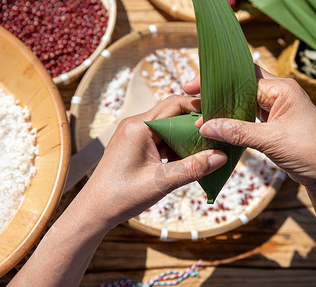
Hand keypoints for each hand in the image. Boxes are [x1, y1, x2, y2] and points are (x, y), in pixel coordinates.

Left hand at [83, 95, 226, 227]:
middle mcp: (136, 125)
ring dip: (185, 138)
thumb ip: (193, 168)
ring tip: (205, 150)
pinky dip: (176, 147)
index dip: (197, 108)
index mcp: (139, 127)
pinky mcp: (136, 146)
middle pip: (172, 114)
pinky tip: (188, 160)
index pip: (174, 104)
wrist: (94, 211)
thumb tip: (221, 157)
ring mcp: (135, 135)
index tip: (217, 117)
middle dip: (194, 125)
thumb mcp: (162, 181)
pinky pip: (161, 139)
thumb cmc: (121, 196)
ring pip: (168, 128)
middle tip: (216, 136)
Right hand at [184, 66, 315, 203]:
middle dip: (218, 91)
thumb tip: (204, 125)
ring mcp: (278, 110)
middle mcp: (280, 94)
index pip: (243, 79)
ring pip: (245, 102)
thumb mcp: (270, 140)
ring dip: (225, 107)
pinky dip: (234, 121)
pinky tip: (219, 125)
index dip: (216, 85)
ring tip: (201, 111)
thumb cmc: (310, 151)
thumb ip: (237, 131)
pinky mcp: (275, 125)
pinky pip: (250, 117)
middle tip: (192, 96)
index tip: (192, 89)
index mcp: (282, 89)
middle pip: (242, 86)